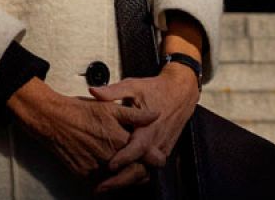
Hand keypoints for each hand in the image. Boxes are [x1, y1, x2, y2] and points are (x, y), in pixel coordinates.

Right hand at [7, 79, 158, 181]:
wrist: (51, 118)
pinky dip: (108, 179)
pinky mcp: (84, 174)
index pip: (148, 158)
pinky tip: (108, 171)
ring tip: (127, 169)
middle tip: (143, 166)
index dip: (155, 158)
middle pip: (136, 173)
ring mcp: (97, 168)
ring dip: (125, 177)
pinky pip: (102, 182)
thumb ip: (135, 115)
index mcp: (120, 140)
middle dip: (142, 171)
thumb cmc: (78, 111)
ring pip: (120, 180)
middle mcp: (110, 157)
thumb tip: (155, 115)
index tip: (155, 156)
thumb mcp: (109, 107)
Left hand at [89, 64, 200, 192]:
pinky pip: (149, 168)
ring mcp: (161, 149)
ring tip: (107, 187)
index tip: (109, 166)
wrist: (180, 93)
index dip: (124, 158)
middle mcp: (156, 142)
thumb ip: (113, 91)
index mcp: (149, 127)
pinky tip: (120, 180)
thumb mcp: (133, 86)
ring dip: (127, 181)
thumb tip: (94, 91)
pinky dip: (136, 176)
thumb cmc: (155, 89)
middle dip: (122, 180)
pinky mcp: (162, 151)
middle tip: (101, 187)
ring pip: (145, 172)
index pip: (137, 148)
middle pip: (141, 168)